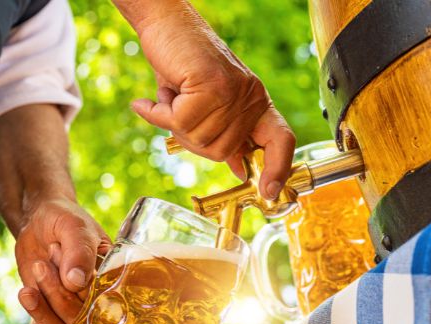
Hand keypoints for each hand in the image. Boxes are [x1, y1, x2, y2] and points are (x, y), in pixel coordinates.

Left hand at [7, 198, 110, 323]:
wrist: (41, 218)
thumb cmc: (65, 219)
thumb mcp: (74, 227)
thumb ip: (79, 251)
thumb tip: (76, 281)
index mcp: (110, 277)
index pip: (103, 298)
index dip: (81, 288)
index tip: (63, 262)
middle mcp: (93, 296)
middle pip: (78, 315)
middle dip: (55, 292)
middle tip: (43, 264)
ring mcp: (69, 304)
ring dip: (40, 310)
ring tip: (29, 284)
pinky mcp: (46, 308)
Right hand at [129, 4, 295, 198]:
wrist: (165, 24)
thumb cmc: (183, 64)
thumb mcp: (207, 105)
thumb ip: (224, 133)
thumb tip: (238, 169)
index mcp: (255, 102)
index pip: (281, 140)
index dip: (278, 167)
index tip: (268, 191)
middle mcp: (250, 97)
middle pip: (221, 152)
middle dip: (190, 140)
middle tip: (175, 115)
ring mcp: (233, 91)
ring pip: (199, 140)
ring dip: (172, 124)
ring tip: (170, 97)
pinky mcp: (212, 85)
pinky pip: (180, 122)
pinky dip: (158, 114)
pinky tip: (149, 101)